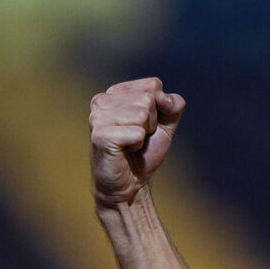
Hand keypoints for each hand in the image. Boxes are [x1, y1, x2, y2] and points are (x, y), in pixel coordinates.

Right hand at [89, 77, 184, 205]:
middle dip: (152, 123)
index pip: (153, 85)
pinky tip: (125, 150)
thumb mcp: (165, 125)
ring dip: (144, 135)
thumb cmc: (144, 152)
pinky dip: (137, 144)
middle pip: (148, 99)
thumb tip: (164, 98)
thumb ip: (172, 105)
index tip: (147, 125)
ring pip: (142, 114)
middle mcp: (102, 100)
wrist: (131, 183)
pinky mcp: (100, 135)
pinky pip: (136, 133)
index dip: (160, 108)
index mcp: (115, 93)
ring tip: (131, 144)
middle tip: (138, 138)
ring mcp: (97, 117)